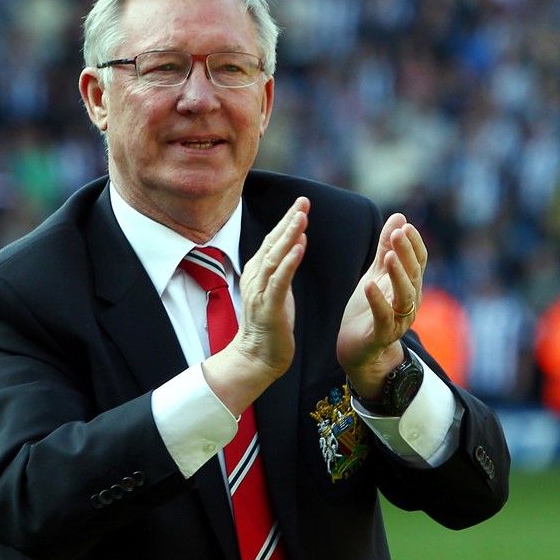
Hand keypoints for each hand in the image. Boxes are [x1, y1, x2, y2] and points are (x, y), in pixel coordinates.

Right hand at [204, 197, 308, 413]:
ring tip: (302, 217)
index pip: (273, 240)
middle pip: (273, 243)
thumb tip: (295, 243)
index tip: (301, 203)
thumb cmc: (269, 325)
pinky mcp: (268, 308)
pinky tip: (300, 247)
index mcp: (257, 272)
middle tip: (304, 201)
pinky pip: (279, 281)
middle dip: (289, 220)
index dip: (286, 220)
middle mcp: (255, 278)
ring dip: (289, 236)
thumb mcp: (277, 290)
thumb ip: (283, 268)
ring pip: (275, 257)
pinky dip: (289, 263)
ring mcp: (260, 292)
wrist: (256, 358)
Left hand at [336, 214, 426, 399]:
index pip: (418, 262)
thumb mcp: (375, 274)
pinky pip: (383, 317)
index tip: (405, 225)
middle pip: (413, 275)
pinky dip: (377, 301)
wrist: (359, 350)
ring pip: (404, 295)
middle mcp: (409, 303)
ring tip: (388, 256)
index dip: (414, 244)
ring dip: (397, 275)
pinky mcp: (382, 335)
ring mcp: (398, 320)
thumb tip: (399, 217)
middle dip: (406, 253)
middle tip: (399, 233)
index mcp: (408, 286)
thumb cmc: (369, 309)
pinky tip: (368, 285)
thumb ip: (386, 247)